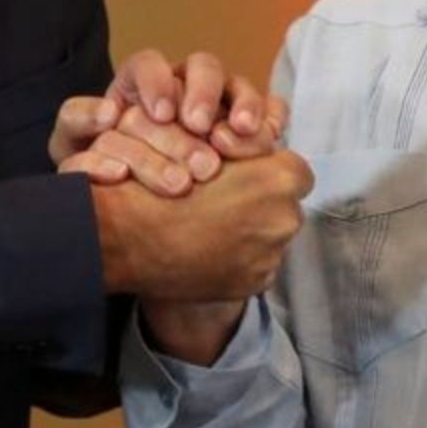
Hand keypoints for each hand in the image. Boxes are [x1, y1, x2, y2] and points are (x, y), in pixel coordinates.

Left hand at [48, 48, 284, 193]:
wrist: (125, 204)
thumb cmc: (99, 165)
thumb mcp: (75, 144)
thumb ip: (78, 122)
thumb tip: (106, 114)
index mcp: (140, 84)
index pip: (149, 64)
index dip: (156, 81)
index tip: (160, 113)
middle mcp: (183, 88)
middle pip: (202, 67)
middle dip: (203, 93)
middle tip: (198, 125)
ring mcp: (218, 107)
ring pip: (238, 87)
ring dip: (242, 105)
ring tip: (239, 131)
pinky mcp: (243, 131)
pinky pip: (267, 111)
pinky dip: (271, 118)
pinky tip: (269, 135)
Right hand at [92, 150, 313, 301]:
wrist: (130, 237)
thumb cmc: (163, 182)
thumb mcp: (206, 143)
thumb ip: (246, 146)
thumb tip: (263, 149)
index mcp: (280, 180)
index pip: (296, 171)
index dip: (269, 170)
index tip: (244, 175)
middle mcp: (285, 219)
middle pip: (286, 205)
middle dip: (264, 202)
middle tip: (226, 201)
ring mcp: (271, 255)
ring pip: (272, 236)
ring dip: (252, 231)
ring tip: (213, 226)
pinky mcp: (256, 283)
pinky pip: (259, 264)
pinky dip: (241, 258)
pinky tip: (210, 249)